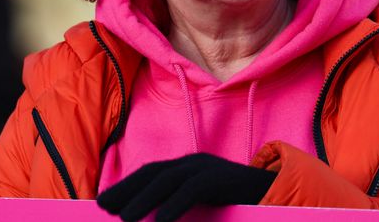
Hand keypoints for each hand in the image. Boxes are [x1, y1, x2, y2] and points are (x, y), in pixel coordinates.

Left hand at [96, 153, 276, 221]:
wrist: (275, 192)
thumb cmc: (237, 200)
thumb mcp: (205, 200)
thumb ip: (181, 201)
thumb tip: (156, 216)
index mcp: (188, 166)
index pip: (150, 173)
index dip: (127, 185)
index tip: (105, 201)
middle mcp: (193, 163)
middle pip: (152, 173)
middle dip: (126, 189)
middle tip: (103, 206)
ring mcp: (205, 168)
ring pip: (166, 181)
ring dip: (142, 199)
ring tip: (125, 218)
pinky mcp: (218, 179)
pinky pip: (191, 191)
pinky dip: (173, 205)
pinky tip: (160, 221)